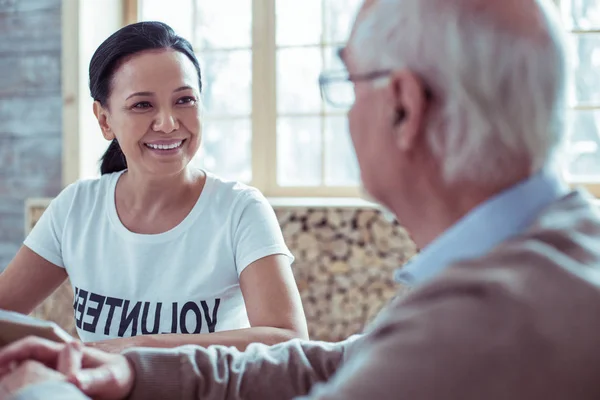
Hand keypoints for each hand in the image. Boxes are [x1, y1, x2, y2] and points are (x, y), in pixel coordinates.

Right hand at [0, 337, 134, 399]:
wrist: (128, 383)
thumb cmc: (119, 377)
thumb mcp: (109, 378)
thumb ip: (93, 379)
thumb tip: (74, 381)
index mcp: (66, 352)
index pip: (33, 346)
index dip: (13, 351)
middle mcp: (58, 361)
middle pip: (23, 360)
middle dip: (5, 368)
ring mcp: (56, 372)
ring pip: (27, 374)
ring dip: (13, 380)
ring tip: (4, 391)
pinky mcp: (58, 385)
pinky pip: (37, 386)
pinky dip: (26, 389)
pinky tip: (18, 396)